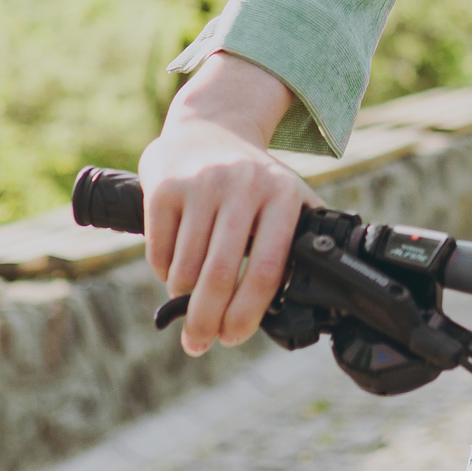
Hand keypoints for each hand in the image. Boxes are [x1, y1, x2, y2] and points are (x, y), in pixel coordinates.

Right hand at [139, 52, 318, 356]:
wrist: (208, 127)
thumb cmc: (252, 179)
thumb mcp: (287, 196)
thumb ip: (301, 240)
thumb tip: (312, 299)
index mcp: (282, 194)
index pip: (267, 269)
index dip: (248, 313)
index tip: (234, 337)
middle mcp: (243, 185)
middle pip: (219, 276)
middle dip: (206, 321)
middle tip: (200, 343)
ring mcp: (201, 184)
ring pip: (185, 269)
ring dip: (184, 299)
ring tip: (189, 300)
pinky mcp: (165, 188)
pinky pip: (159, 253)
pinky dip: (164, 273)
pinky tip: (173, 267)